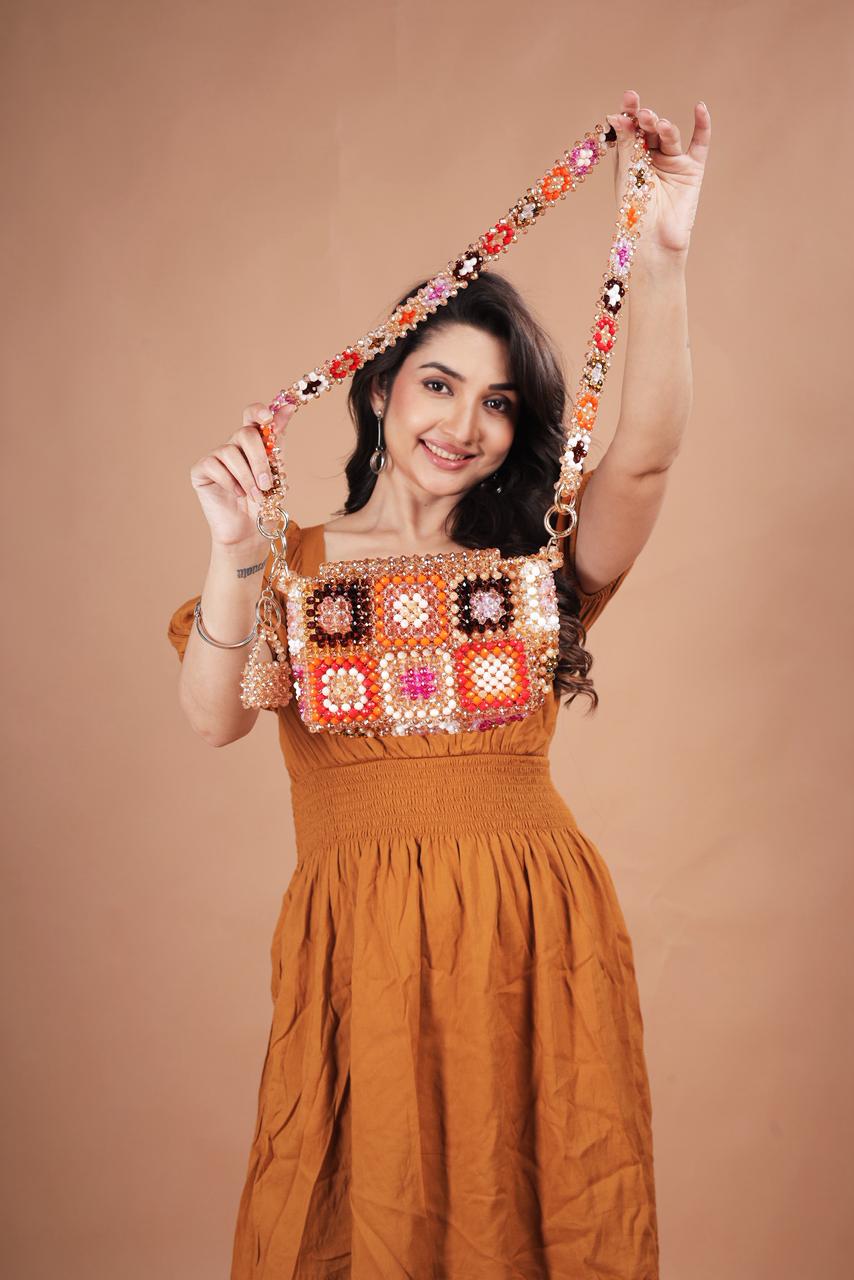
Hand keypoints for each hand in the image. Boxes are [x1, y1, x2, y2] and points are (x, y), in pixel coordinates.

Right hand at [189, 401, 295, 547]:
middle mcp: (233, 446)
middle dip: (259, 459)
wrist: (250, 533)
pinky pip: (214, 465)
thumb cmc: (264, 505)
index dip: (259, 412)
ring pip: (230, 451)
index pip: (252, 415)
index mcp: (253, 443)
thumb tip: (287, 408)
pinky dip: (229, 481)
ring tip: (255, 496)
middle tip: (266, 482)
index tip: (269, 419)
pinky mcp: (201, 471)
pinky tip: (237, 495)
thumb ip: (277, 442)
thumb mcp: (277, 472)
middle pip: (244, 433)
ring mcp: (215, 457)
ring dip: (247, 476)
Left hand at [606, 88, 710, 259]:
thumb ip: (627, 143)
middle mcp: (651, 158)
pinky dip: (702, 125)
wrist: (652, 239)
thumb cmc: (633, 210)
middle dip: (646, 120)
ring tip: (658, 125)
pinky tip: (699, 108)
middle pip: (650, 130)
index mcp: (630, 158)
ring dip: (664, 128)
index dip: (630, 112)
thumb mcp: (627, 172)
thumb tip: (618, 113)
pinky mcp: (692, 170)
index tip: (629, 98)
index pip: (631, 128)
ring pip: (670, 136)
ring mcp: (673, 163)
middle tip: (643, 116)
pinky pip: (700, 143)